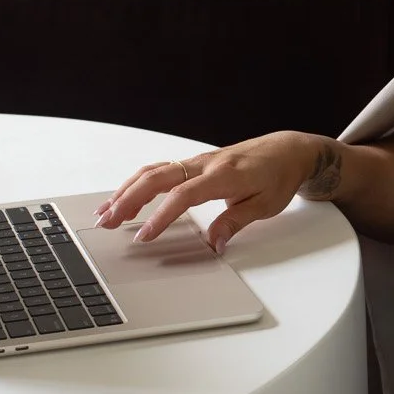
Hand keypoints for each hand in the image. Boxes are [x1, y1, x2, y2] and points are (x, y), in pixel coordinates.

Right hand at [93, 131, 322, 253]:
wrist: (287, 150)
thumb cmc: (278, 176)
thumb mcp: (265, 205)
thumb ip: (236, 222)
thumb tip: (214, 243)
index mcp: (223, 175)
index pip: (183, 195)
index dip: (161, 215)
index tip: (145, 235)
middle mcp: (205, 164)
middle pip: (157, 177)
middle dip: (128, 199)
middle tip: (108, 221)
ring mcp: (197, 161)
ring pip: (153, 171)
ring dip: (127, 190)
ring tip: (106, 212)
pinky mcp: (194, 163)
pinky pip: (160, 170)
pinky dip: (138, 183)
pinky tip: (124, 198)